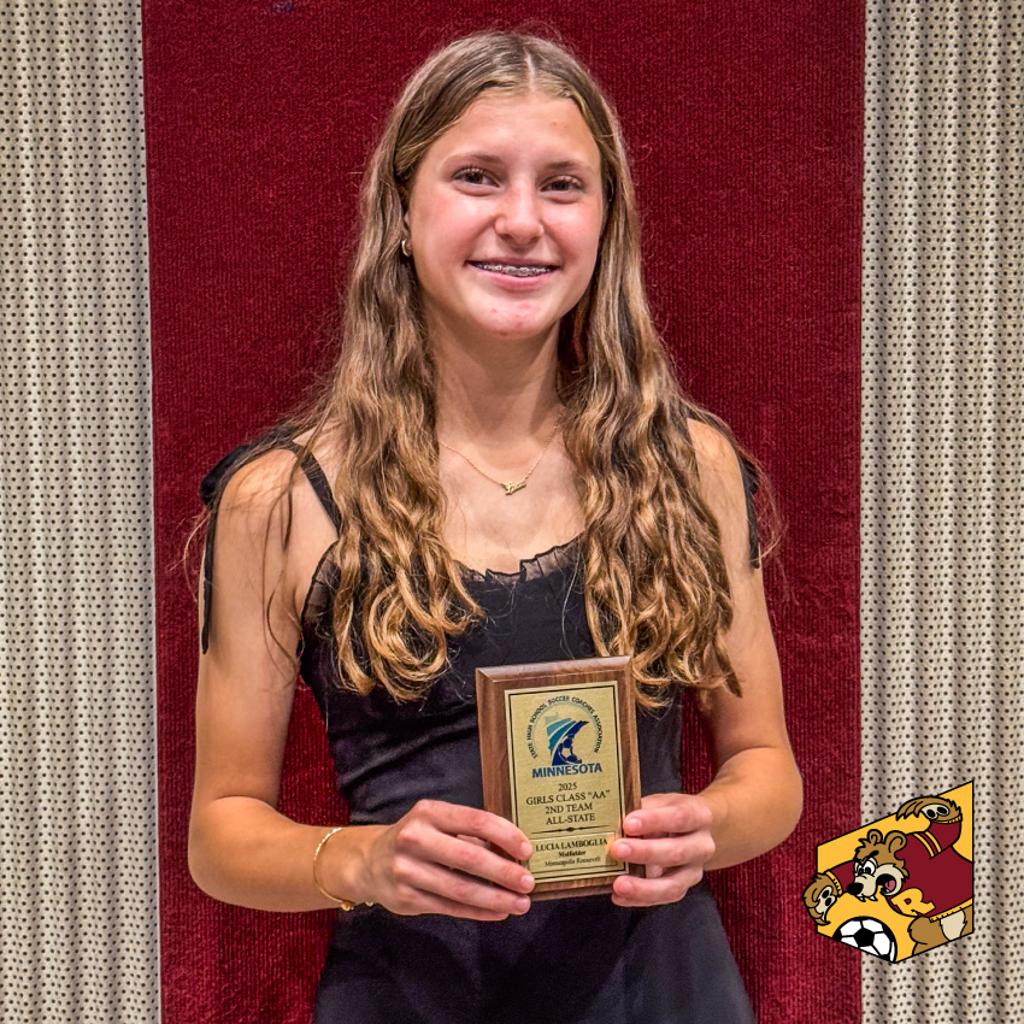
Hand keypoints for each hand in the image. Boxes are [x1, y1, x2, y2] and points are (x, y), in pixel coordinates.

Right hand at [363, 799, 536, 920]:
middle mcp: (415, 839)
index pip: (475, 820)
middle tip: (528, 882)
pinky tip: (498, 912)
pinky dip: (478, 912)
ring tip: (520, 903)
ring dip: (495, 898)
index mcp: (429, 812)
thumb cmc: (416, 838)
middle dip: (504, 872)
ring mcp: (407, 870)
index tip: (526, 849)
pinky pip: (450, 907)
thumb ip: (469, 833)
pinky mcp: (405, 899)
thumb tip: (513, 851)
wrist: (369, 862)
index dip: (505, 835)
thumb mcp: (436, 822)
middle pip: (469, 857)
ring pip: (460, 889)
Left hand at [608, 792, 714, 907]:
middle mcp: (702, 846)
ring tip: (618, 884)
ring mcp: (694, 871)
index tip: (628, 823)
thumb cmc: (670, 813)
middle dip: (645, 853)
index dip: (654, 821)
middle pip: (677, 852)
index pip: (679, 817)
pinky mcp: (683, 888)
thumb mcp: (661, 803)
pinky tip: (619, 896)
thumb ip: (642, 810)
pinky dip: (639, 899)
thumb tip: (613, 821)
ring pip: (673, 884)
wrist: (694, 830)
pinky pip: (663, 898)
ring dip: (643, 886)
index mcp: (699, 816)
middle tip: (617, 850)